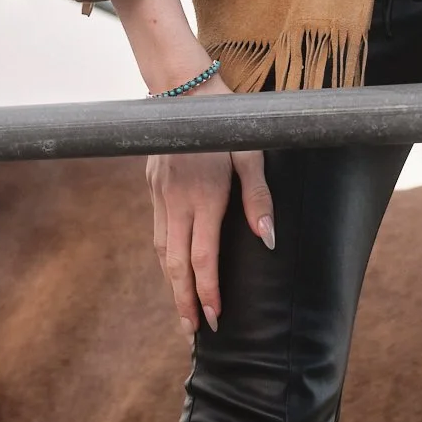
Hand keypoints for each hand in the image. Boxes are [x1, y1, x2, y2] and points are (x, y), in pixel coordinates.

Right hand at [112, 0, 275, 334]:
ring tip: (182, 310)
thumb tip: (267, 239)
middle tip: (193, 333)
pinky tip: (172, 267)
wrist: (183, 87)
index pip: (202, 259)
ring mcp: (160, 195)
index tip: (215, 320)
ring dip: (172, 283)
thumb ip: (258, 197)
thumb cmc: (226, 121)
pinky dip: (165, 257)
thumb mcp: (251, 154)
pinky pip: (157, 231)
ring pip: (162, 251)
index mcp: (203, 197)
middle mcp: (176, 202)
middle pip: (176, 265)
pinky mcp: (153, 186)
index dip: (208, 293)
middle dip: (184, 302)